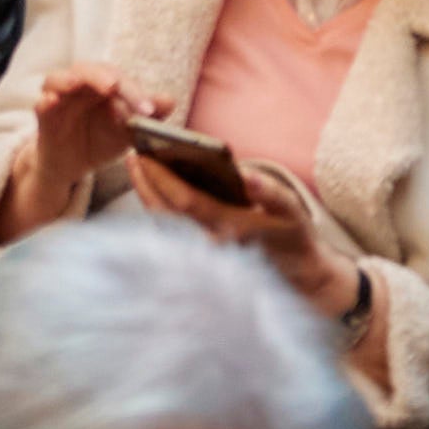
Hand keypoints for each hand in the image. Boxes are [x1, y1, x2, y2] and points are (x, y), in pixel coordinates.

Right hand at [25, 61, 168, 202]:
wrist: (73, 166)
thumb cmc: (101, 140)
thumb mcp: (128, 131)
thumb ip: (147, 116)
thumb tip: (170, 100)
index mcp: (101, 85)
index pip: (117, 78)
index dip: (133, 91)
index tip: (148, 110)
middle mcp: (78, 86)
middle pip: (87, 70)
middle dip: (101, 77)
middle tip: (113, 87)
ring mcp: (58, 99)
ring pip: (57, 79)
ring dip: (67, 79)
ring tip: (76, 83)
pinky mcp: (44, 117)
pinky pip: (40, 104)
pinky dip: (45, 100)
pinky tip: (51, 101)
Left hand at [131, 154, 356, 319]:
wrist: (297, 274)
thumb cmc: (293, 237)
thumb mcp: (290, 210)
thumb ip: (269, 191)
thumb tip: (245, 174)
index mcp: (229, 228)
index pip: (184, 201)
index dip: (160, 178)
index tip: (143, 153)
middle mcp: (209, 244)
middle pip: (164, 213)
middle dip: (144, 183)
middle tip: (131, 154)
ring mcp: (201, 254)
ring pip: (162, 224)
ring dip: (146, 195)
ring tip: (136, 166)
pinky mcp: (198, 257)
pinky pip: (168, 231)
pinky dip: (155, 208)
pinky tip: (150, 189)